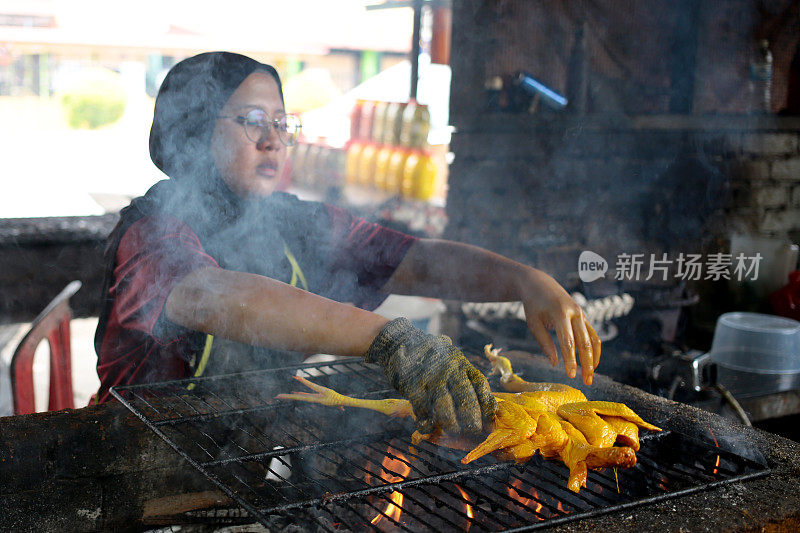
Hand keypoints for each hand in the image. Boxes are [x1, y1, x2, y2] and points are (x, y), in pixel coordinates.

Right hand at [366, 317, 496, 433]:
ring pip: (444, 406)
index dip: (487, 402)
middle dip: (471, 418)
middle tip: (474, 431)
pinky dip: (426, 422)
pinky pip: (422, 409)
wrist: (400, 343)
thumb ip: (467, 375)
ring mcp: (431, 378)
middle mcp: (448, 370)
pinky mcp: (413, 387)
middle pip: (464, 397)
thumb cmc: (431, 356)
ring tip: (453, 431)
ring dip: (450, 422)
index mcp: (461, 363)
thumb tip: (489, 404)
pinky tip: (429, 427)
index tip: (490, 417)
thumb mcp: (452, 357)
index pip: (479, 383)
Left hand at [518, 269, 600, 384]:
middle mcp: (575, 312)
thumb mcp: (533, 323)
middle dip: (586, 364)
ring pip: (593, 339)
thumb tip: (555, 364)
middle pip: (585, 342)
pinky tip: (590, 363)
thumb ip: (544, 343)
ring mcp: (581, 313)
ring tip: (590, 376)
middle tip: (586, 382)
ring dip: (593, 359)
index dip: (570, 360)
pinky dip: (593, 350)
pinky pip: (592, 335)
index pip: (568, 342)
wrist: (540, 283)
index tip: (570, 376)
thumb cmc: (533, 305)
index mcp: (560, 313)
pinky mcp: (583, 316)